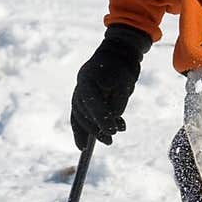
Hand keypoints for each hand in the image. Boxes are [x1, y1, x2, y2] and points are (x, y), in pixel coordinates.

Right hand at [71, 24, 151, 148]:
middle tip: (110, 140)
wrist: (116, 54)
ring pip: (80, 116)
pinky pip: (77, 116)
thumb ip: (116, 104)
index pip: (93, 101)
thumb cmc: (122, 68)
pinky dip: (79, 131)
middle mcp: (80, 85)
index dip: (101, 118)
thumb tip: (110, 125)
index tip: (112, 131)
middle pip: (83, 112)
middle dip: (96, 128)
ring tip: (108, 141)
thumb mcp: (124, 86)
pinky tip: (82, 146)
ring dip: (92, 131)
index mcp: (89, 78)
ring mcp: (78, 91)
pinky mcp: (81, 98)